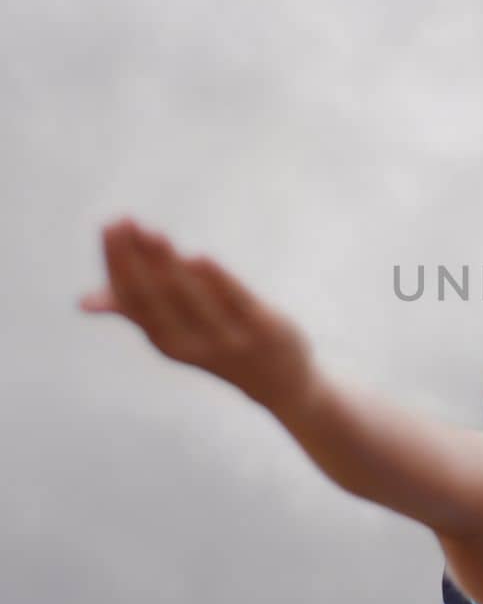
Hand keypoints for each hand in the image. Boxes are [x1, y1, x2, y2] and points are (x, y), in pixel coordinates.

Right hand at [79, 217, 316, 418]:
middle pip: (155, 297)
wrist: (279, 384)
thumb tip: (84, 302)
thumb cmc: (217, 345)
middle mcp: (190, 342)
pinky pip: (237, 303)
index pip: (132, 299)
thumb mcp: (175, 333)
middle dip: (135, 258)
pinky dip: (218, 282)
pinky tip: (200, 256)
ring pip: (192, 298)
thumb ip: (135, 311)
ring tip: (152, 233)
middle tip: (122, 220)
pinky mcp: (262, 328)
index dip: (118, 263)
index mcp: (165, 340)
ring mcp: (227, 336)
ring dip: (168, 264)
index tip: (110, 226)